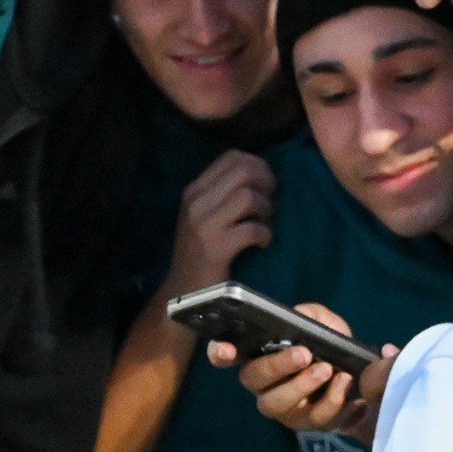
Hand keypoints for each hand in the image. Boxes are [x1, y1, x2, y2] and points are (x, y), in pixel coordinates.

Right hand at [163, 151, 275, 296]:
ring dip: (266, 209)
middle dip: (267, 183)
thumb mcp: (203, 217)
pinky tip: (263, 243)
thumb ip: (224, 194)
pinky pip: (253, 229)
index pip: (231, 157)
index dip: (258, 165)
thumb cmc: (199, 254)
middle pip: (243, 171)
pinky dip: (265, 235)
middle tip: (270, 203)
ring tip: (264, 223)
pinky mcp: (215, 249)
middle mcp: (195, 203)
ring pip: (248, 196)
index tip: (266, 184)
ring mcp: (203, 225)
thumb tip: (264, 176)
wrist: (182, 294)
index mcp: (194, 191)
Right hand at [208, 304, 395, 437]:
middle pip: (253, 379)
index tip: (225, 348)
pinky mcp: (308, 424)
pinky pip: (314, 418)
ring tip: (327, 369)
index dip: (218, 352)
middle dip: (276, 366)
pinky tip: (345, 383)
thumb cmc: (329, 346)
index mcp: (258, 355)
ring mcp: (283, 408)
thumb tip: (300, 316)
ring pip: (278, 404)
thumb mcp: (324, 323)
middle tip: (304, 354)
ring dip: (303, 386)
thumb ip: (312, 315)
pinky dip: (332, 400)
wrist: (360, 378)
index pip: (224, 355)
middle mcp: (263, 385)